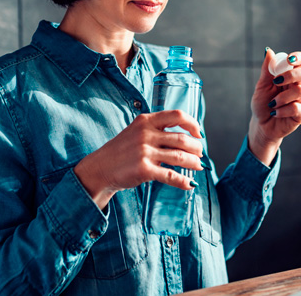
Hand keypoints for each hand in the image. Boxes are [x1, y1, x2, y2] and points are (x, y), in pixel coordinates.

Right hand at [74, 110, 203, 208]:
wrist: (100, 169)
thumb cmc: (121, 151)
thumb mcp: (136, 132)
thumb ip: (157, 131)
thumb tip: (186, 139)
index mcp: (146, 121)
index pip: (177, 115)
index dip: (192, 124)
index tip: (199, 133)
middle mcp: (146, 134)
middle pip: (182, 139)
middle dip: (196, 148)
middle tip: (200, 154)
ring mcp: (145, 152)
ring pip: (180, 157)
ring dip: (193, 163)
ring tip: (198, 166)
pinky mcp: (144, 170)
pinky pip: (170, 176)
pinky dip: (183, 181)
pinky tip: (189, 184)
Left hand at [248, 48, 300, 164]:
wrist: (261, 125)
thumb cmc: (263, 104)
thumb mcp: (261, 86)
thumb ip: (267, 70)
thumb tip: (269, 51)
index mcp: (289, 76)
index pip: (300, 61)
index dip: (298, 57)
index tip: (289, 59)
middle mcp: (298, 86)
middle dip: (292, 75)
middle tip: (277, 81)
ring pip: (299, 92)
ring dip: (281, 98)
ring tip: (272, 104)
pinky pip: (297, 108)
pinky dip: (283, 110)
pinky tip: (275, 113)